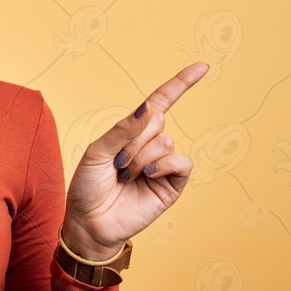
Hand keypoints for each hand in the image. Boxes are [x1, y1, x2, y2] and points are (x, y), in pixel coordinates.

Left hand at [62, 63, 208, 260]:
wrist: (90, 223)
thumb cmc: (88, 187)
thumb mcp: (97, 152)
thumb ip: (123, 130)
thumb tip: (150, 108)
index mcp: (131, 132)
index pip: (160, 103)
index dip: (180, 84)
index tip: (202, 67)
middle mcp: (150, 144)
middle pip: (156, 121)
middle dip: (132, 140)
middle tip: (116, 163)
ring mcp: (163, 164)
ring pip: (165, 141)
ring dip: (140, 157)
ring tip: (125, 176)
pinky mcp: (172, 184)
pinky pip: (181, 161)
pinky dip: (163, 164)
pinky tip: (147, 175)